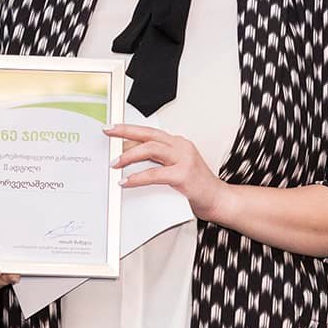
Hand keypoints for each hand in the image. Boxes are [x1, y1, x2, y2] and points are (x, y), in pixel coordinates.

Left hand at [106, 124, 226, 221]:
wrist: (219, 200)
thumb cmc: (196, 186)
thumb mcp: (175, 167)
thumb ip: (157, 160)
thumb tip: (129, 156)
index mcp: (178, 143)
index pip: (149, 132)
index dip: (129, 129)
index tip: (113, 128)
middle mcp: (181, 147)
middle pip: (148, 134)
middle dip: (125, 132)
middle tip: (108, 133)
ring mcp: (183, 159)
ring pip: (150, 149)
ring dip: (129, 155)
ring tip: (115, 162)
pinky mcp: (183, 175)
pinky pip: (154, 174)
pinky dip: (138, 178)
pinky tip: (127, 181)